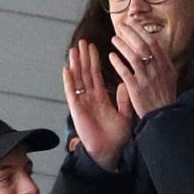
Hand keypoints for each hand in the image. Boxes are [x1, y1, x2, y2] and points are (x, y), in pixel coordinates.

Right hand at [63, 40, 132, 170]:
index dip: (94, 61)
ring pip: (77, 80)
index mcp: (101, 98)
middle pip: (85, 74)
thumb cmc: (117, 138)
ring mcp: (82, 103)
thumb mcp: (124, 116)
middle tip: (82, 41)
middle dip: (84, 58)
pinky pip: (72, 93)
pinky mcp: (77, 110)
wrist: (109, 152)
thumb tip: (126, 84)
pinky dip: (69, 81)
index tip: (93, 47)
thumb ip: (124, 101)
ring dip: (75, 65)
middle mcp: (90, 98)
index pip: (96, 75)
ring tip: (73, 50)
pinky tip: (67, 69)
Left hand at [108, 24, 178, 117]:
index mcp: (166, 66)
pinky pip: (125, 72)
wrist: (163, 117)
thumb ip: (162, 62)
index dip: (141, 31)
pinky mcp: (136, 89)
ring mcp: (147, 79)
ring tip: (113, 38)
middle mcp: (157, 70)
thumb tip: (154, 47)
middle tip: (121, 25)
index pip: (153, 43)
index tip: (132, 23)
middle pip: (142, 46)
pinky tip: (111, 56)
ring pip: (133, 56)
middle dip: (131, 33)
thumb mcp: (169, 77)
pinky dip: (117, 63)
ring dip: (122, 45)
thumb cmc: (165, 97)